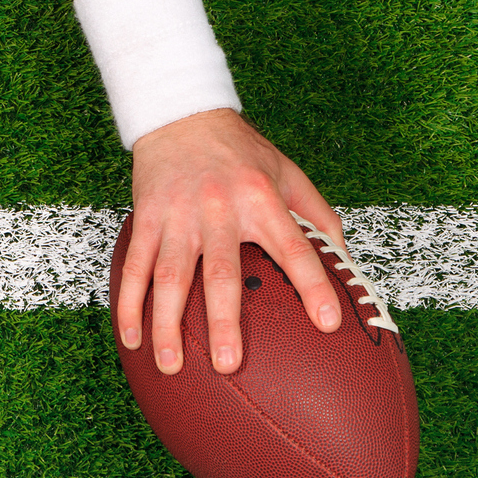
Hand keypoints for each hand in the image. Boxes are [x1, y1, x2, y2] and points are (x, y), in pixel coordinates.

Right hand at [112, 108, 346, 376]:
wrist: (182, 113)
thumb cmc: (243, 151)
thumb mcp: (289, 172)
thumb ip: (319, 217)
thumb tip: (348, 265)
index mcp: (262, 199)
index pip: (294, 247)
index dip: (313, 284)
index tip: (329, 323)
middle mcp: (219, 209)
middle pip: (219, 272)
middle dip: (223, 320)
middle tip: (228, 364)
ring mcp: (178, 214)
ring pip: (168, 276)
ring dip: (166, 323)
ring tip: (170, 364)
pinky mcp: (147, 216)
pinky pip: (135, 266)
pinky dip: (130, 304)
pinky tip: (133, 338)